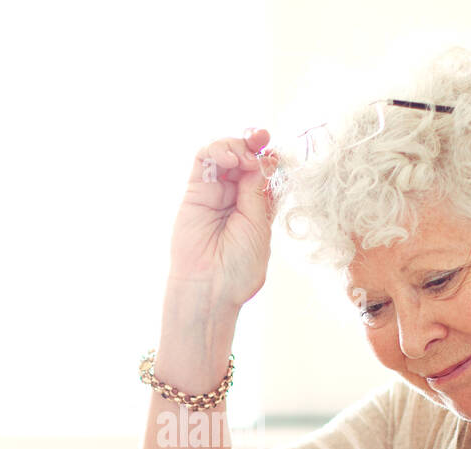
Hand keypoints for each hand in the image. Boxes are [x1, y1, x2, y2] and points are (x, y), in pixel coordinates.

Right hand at [168, 129, 279, 310]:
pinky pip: (204, 159)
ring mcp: (215, 192)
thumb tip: (261, 159)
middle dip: (254, 144)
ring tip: (243, 157)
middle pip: (245, 157)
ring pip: (224, 153)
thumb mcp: (259, 225)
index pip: (264, 172)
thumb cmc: (238, 267)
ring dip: (237, 146)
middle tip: (262, 139)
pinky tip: (230, 158)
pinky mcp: (195, 191)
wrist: (209, 287)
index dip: (270, 158)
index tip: (276, 152)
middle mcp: (235, 197)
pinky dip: (218, 149)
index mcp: (256, 207)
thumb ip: (258, 192)